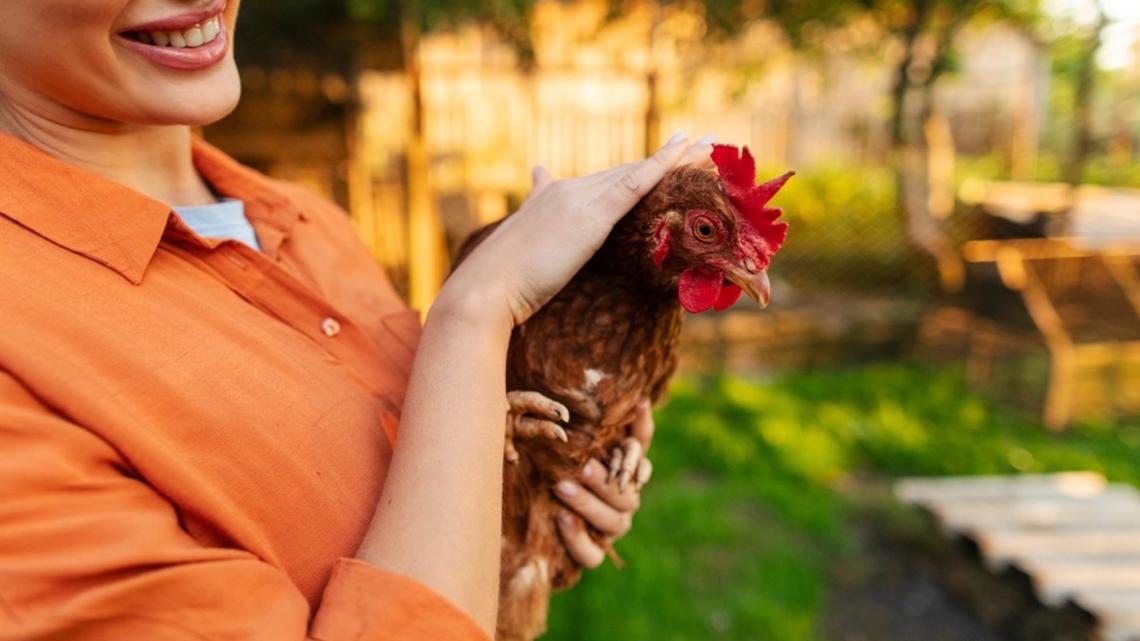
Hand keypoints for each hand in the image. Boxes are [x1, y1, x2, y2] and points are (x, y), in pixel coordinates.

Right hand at [436, 132, 715, 329]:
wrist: (486, 289)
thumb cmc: (499, 288)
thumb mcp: (520, 263)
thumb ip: (533, 250)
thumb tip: (532, 258)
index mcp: (547, 198)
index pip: (600, 182)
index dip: (631, 171)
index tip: (653, 159)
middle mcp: (566, 190)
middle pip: (625, 171)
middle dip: (663, 158)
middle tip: (698, 140)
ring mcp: (579, 199)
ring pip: (637, 171)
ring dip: (677, 156)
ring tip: (710, 143)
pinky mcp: (591, 216)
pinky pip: (636, 183)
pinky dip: (663, 164)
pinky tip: (686, 150)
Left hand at [553, 399, 654, 567]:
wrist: (527, 517)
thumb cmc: (548, 465)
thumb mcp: (557, 441)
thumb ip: (578, 420)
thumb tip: (590, 384)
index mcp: (622, 469)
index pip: (640, 447)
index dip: (641, 428)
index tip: (638, 403)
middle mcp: (624, 499)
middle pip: (628, 493)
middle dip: (606, 481)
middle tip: (584, 467)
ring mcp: (610, 528)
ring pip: (615, 523)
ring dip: (589, 505)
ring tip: (562, 488)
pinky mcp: (592, 552)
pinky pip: (593, 554)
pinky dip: (578, 538)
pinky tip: (561, 519)